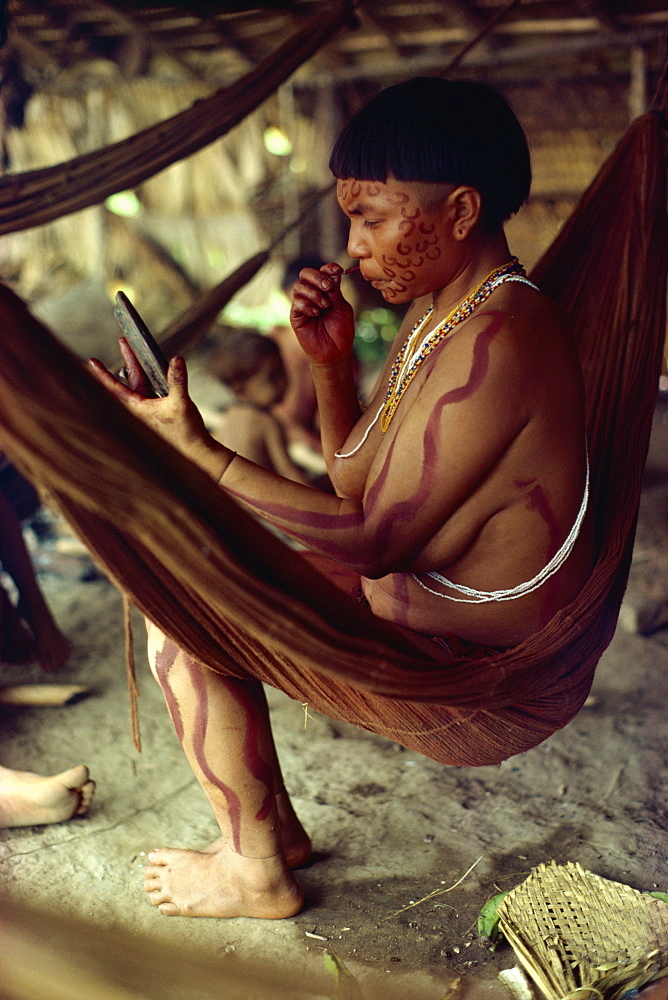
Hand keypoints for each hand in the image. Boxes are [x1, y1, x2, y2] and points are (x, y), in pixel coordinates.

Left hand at [89, 339, 209, 457]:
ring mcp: (148, 409)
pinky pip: (148, 389)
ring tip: (133, 349)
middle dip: (128, 360)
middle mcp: (139, 408)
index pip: (115, 388)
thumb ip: (177, 380)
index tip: (91, 361)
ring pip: (139, 383)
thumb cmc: (185, 431)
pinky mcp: (158, 410)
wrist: (194, 450)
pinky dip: (147, 377)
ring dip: (137, 367)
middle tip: (123, 340)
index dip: (102, 374)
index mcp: (137, 408)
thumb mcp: (181, 402)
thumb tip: (177, 359)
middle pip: (129, 380)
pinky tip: (149, 368)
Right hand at [289, 263, 354, 365]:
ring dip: (313, 293)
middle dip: (317, 277)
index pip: (322, 271)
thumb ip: (336, 292)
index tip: (338, 271)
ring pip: (299, 286)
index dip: (328, 268)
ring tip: (324, 306)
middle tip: (328, 287)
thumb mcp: (343, 309)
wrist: (335, 353)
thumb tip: (333, 274)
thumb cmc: (341, 332)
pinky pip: (296, 303)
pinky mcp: (296, 316)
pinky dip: (307, 305)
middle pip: (305, 273)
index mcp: (325, 290)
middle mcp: (312, 294)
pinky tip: (316, 314)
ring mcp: (303, 305)